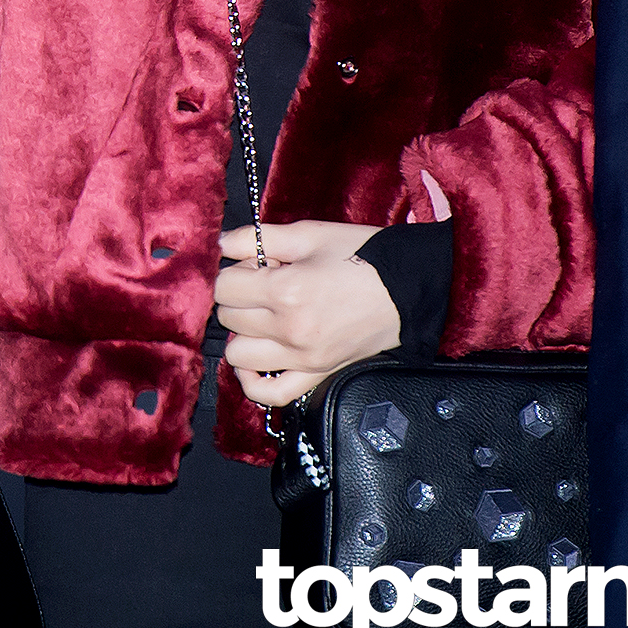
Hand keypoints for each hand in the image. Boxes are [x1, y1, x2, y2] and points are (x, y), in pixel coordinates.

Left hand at [214, 220, 400, 407]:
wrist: (405, 286)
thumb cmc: (360, 254)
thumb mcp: (308, 234)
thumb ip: (258, 237)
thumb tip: (221, 242)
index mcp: (286, 290)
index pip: (225, 288)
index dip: (234, 271)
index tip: (253, 265)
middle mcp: (289, 330)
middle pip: (229, 319)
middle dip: (238, 297)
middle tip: (263, 284)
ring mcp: (303, 358)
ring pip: (239, 356)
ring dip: (243, 334)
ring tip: (263, 316)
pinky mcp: (317, 374)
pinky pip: (271, 394)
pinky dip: (253, 381)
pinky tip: (255, 361)